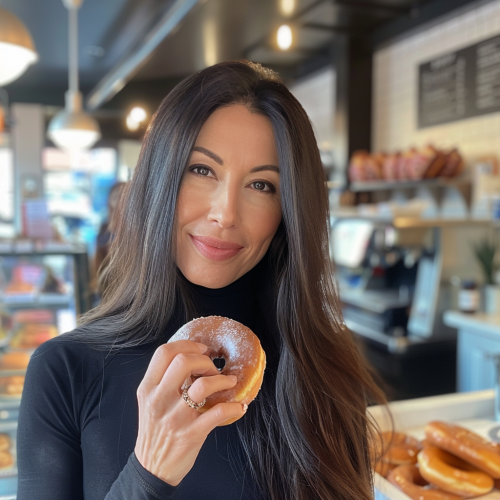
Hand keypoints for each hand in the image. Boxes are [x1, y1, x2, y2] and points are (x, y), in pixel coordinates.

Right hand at [134, 340, 245, 485]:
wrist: (152, 468)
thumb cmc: (155, 430)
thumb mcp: (150, 401)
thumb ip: (164, 380)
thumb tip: (192, 359)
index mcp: (148, 388)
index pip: (164, 352)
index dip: (187, 345)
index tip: (202, 349)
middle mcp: (159, 400)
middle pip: (183, 362)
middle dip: (204, 361)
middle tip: (212, 369)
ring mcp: (175, 418)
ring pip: (203, 386)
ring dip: (221, 380)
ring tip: (228, 383)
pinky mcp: (191, 434)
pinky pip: (218, 412)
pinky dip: (234, 407)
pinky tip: (239, 406)